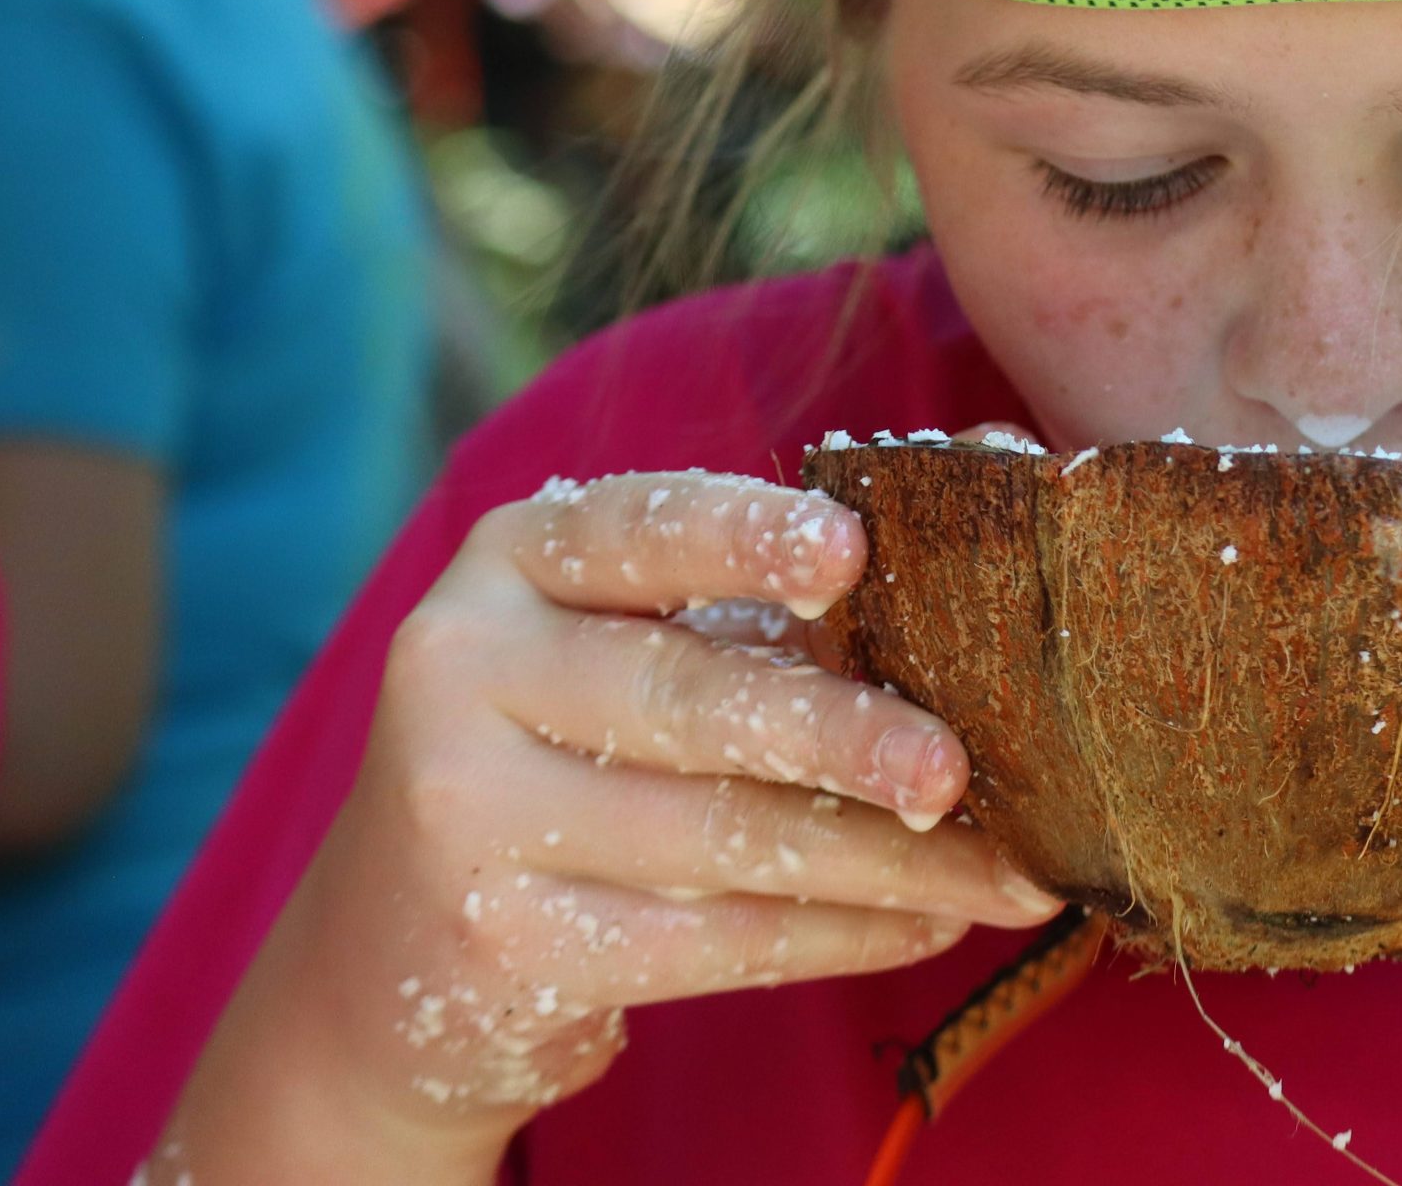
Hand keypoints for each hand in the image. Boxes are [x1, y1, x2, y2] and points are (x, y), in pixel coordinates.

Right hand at [158, 466, 1061, 1178]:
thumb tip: (999, 457)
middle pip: (686, 699)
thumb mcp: (641, 628)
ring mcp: (470, 816)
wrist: (393, 941)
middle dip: (839, 736)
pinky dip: (838, 934)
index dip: (745, 538)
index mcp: (516, 560)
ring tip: (1008, 873)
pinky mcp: (505, 945)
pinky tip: (932, 924)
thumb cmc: (579, 737)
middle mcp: (467, 670)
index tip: (850, 552)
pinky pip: (710, 941)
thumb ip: (786, 570)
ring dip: (884, 861)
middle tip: (954, 765)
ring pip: (719, 838)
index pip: (638, 528)